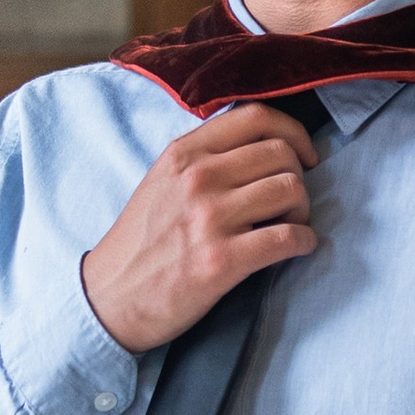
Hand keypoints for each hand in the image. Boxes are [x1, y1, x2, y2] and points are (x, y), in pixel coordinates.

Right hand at [82, 104, 319, 354]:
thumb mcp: (161, 181)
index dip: (294, 131)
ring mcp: (209, 219)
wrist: (110, 298)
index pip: (255, 116)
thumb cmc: (140, 243)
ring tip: (289, 225)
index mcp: (184, 154)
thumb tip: (261, 147)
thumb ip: (203, 158)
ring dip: (302, 210)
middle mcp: (198, 179)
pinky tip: (298, 248)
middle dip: (299, 177)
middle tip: (291, 201)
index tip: (304, 154)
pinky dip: (304, 242)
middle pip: (281, 154)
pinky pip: (288, 238)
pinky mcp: (221, 261)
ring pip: (291, 191)